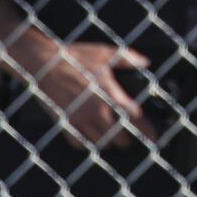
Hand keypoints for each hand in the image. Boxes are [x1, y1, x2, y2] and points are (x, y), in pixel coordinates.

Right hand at [22, 39, 152, 148]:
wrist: (43, 63)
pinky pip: (80, 143)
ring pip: (101, 143)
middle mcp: (96, 110)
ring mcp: (80, 119)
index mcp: (109, 94)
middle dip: (126, 138)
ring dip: (108, 141)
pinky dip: (87, 142)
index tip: (153, 138)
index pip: (134, 119)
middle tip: (127, 135)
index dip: (146, 131)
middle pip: (119, 138)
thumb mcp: (104, 53)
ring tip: (110, 134)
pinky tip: (90, 135)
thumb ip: (127, 58)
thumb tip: (145, 62)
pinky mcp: (65, 123)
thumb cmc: (73, 57)